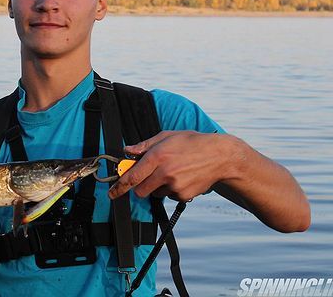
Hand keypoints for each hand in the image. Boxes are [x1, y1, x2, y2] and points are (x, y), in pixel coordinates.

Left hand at [108, 131, 236, 201]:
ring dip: (158, 186)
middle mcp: (164, 172)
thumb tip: (127, 151)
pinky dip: (172, 189)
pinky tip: (183, 177)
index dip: (119, 187)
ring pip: (156, 193)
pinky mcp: (184, 195)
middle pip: (140, 190)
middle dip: (140, 187)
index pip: (132, 176)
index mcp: (157, 156)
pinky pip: (170, 196)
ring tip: (173, 172)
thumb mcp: (166, 136)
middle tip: (148, 178)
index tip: (112, 193)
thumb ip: (144, 145)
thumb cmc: (192, 143)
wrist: (220, 157)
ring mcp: (175, 185)